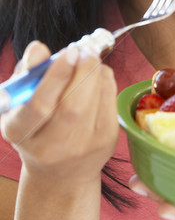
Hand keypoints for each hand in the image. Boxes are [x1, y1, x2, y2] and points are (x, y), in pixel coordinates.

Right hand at [1, 41, 118, 182]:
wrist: (61, 171)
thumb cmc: (38, 125)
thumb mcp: (21, 100)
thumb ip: (28, 72)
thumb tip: (39, 49)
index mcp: (20, 132)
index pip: (39, 106)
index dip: (57, 75)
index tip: (69, 52)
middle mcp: (50, 147)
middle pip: (73, 106)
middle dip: (83, 70)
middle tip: (84, 51)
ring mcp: (81, 148)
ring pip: (96, 99)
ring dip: (96, 71)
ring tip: (88, 60)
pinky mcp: (106, 142)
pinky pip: (110, 101)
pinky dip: (106, 81)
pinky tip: (97, 77)